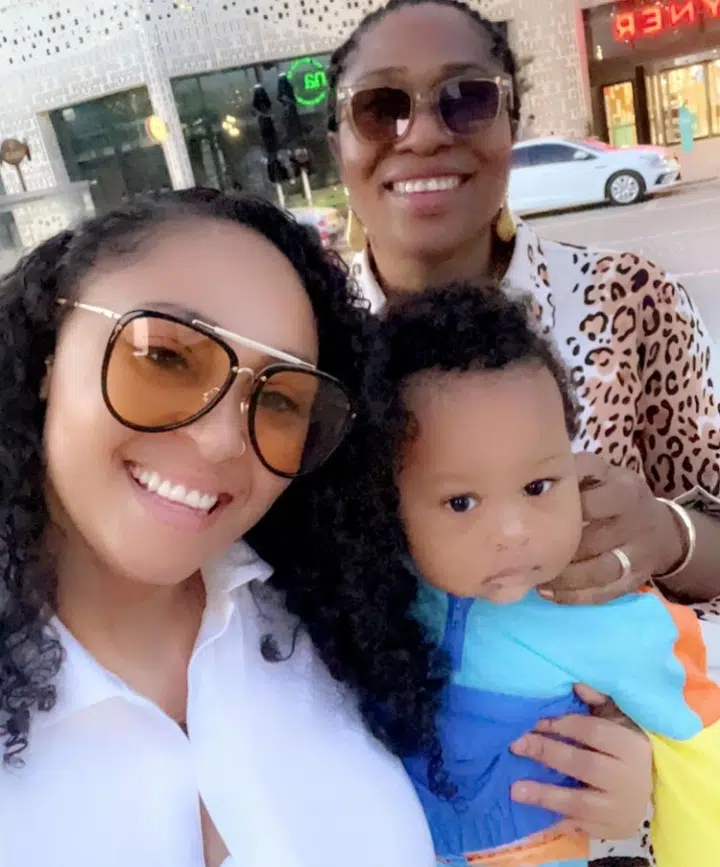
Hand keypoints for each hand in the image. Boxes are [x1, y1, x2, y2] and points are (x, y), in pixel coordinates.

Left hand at [510, 686, 651, 839]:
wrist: (649, 791)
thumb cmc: (625, 748)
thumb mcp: (618, 719)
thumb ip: (597, 700)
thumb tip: (575, 684)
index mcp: (631, 746)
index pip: (593, 732)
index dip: (561, 725)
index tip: (533, 720)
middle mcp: (628, 779)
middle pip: (584, 765)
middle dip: (547, 753)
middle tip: (515, 744)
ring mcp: (620, 809)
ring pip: (579, 802)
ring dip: (545, 794)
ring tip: (514, 790)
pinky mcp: (610, 831)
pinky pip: (579, 826)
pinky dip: (555, 819)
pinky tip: (532, 813)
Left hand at [544, 453, 684, 604]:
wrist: (661, 528)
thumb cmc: (613, 494)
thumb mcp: (600, 473)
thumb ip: (574, 473)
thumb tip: (534, 481)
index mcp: (626, 491)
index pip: (594, 502)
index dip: (564, 511)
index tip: (533, 516)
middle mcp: (637, 523)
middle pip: (594, 541)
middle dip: (558, 549)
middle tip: (525, 552)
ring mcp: (639, 555)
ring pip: (600, 571)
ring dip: (564, 578)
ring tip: (535, 578)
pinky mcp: (635, 581)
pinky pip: (605, 593)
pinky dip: (574, 596)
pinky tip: (548, 593)